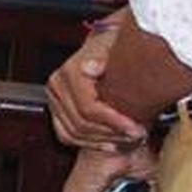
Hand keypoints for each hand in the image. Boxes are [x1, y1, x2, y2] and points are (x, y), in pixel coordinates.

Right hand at [47, 27, 147, 149]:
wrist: (106, 47)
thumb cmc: (113, 48)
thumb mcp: (115, 47)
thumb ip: (104, 57)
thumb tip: (90, 68)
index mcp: (68, 73)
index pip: (88, 108)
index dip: (114, 122)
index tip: (137, 128)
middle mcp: (57, 86)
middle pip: (81, 124)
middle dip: (112, 133)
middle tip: (138, 134)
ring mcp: (54, 100)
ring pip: (74, 133)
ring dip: (103, 140)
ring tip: (127, 138)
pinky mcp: (56, 111)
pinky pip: (67, 136)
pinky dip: (89, 143)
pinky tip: (110, 142)